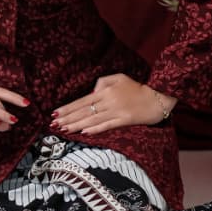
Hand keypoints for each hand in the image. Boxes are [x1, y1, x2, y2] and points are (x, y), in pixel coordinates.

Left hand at [51, 74, 176, 135]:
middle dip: (68, 118)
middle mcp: (108, 100)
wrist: (157, 97)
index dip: (68, 108)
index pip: (82, 101)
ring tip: (64, 129)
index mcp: (105, 90)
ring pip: (92, 119)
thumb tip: (90, 93)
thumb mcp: (119, 78)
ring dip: (77, 125)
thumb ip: (102, 82)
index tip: (55, 113)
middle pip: (84, 111)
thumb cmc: (137, 88)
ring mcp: (116, 111)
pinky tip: (84, 132)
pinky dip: (95, 129)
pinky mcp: (125, 119)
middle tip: (54, 124)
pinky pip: (107, 125)